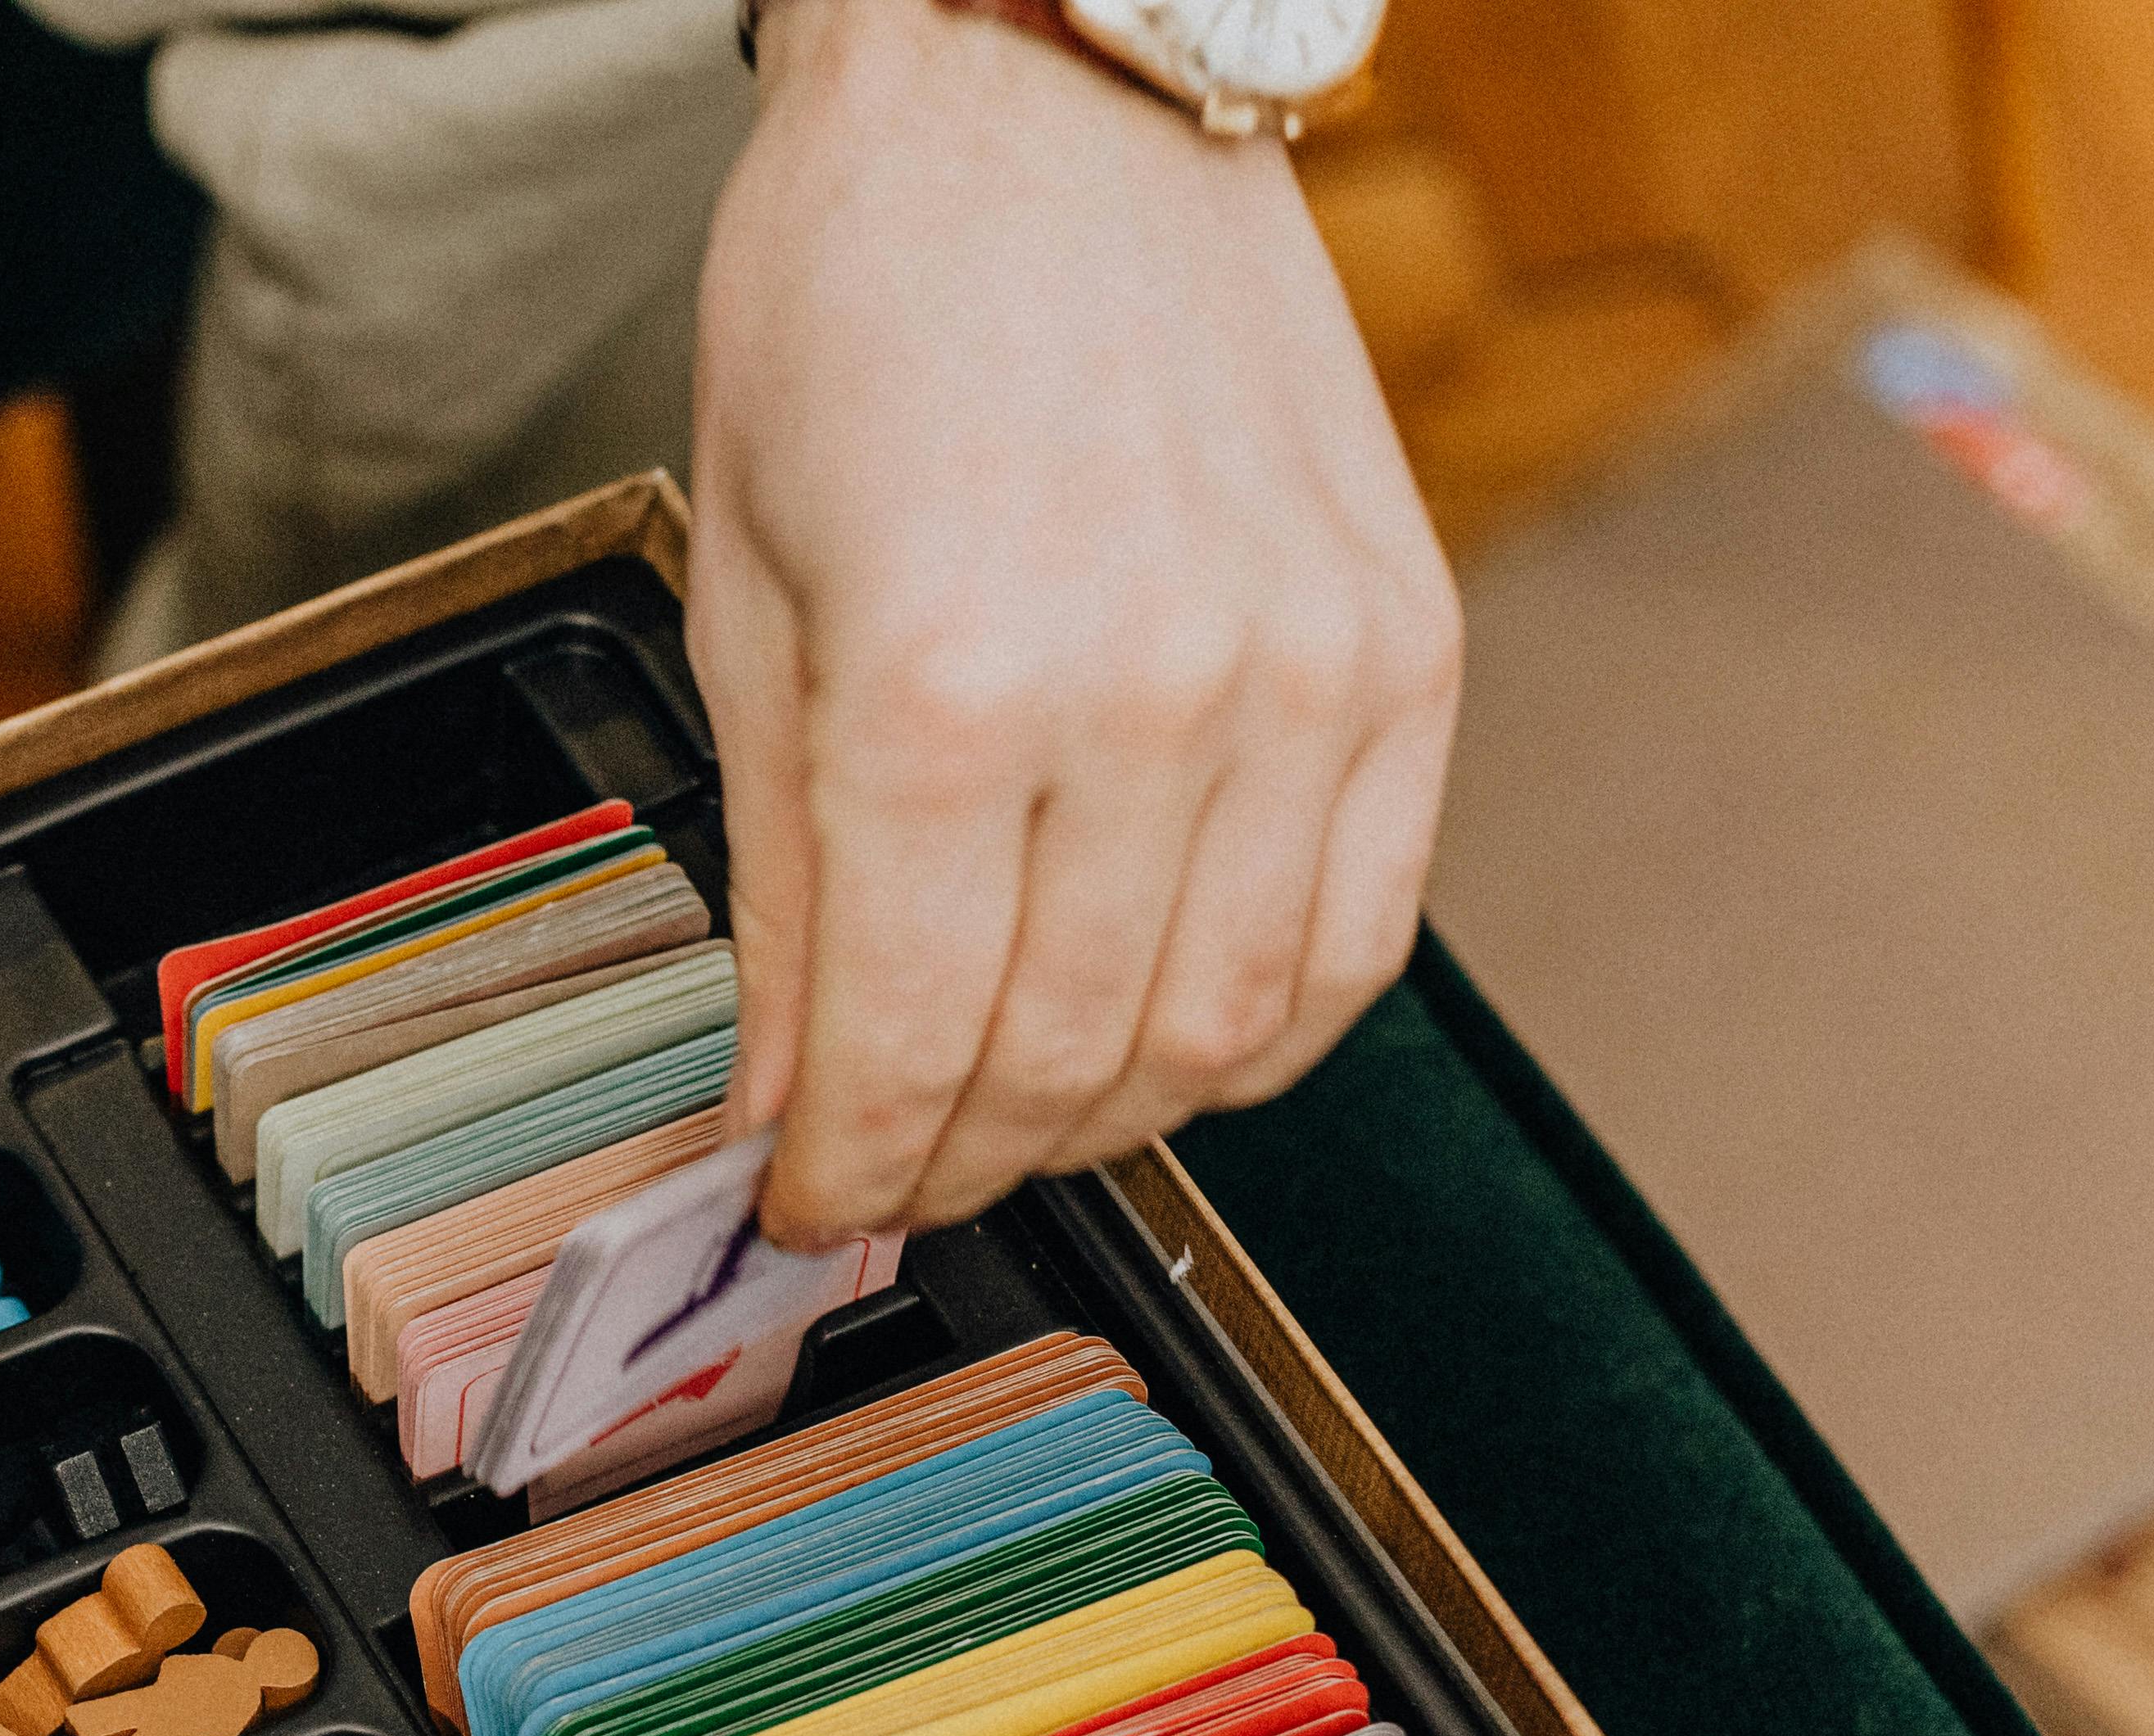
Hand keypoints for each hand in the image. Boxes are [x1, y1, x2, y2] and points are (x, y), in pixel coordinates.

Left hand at [694, 0, 1456, 1246]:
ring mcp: (1303, 679)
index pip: (905, 1047)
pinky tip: (1164, 1039)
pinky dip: (1259, 1036)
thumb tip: (785, 1090)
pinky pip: (1358, 940)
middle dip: (957, 1166)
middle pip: (1062, 1065)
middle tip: (890, 1181)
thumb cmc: (867, 299)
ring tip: (1011, 1121)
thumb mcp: (747, 596)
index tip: (802, 1206)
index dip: (844, 1171)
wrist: (1046, 93)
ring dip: (1104, 1124)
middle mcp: (1150, 698)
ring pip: (1220, 1038)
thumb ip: (781, 877)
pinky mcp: (1405, 653)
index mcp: (948, 689)